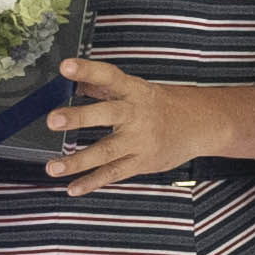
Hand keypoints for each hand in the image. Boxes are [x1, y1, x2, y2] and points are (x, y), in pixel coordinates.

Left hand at [42, 55, 219, 194]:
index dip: (88, 71)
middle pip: (107, 114)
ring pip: (106, 152)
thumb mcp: (137, 90)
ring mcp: (140, 141)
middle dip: (80, 117)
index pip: (109, 77)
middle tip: (53, 119)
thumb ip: (104, 88)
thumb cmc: (163, 106)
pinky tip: (73, 187)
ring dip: (78, 160)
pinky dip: (92, 182)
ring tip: (52, 167)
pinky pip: (114, 174)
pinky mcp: (142, 162)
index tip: (66, 67)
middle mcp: (136, 114)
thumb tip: (74, 83)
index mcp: (135, 91)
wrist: (201, 125)